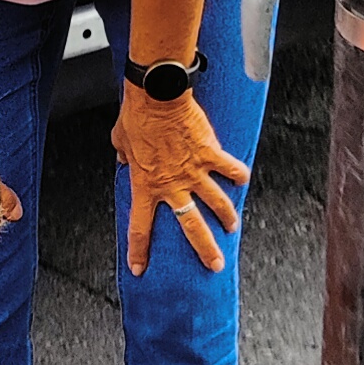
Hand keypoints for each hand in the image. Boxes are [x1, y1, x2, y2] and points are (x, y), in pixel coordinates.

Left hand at [113, 80, 249, 275]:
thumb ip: (122, 156)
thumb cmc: (137, 116)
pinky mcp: (210, 153)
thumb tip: (123, 159)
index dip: (139, 252)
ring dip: (226, 217)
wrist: (158, 96)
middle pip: (191, 226)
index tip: (139, 269)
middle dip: (205, 249)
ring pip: (216, 203)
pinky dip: (238, 174)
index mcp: (146, 186)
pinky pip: (230, 169)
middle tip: (214, 264)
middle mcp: (173, 185)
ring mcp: (194, 171)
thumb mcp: (120, 141)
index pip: (140, 228)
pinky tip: (243, 180)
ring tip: (232, 227)